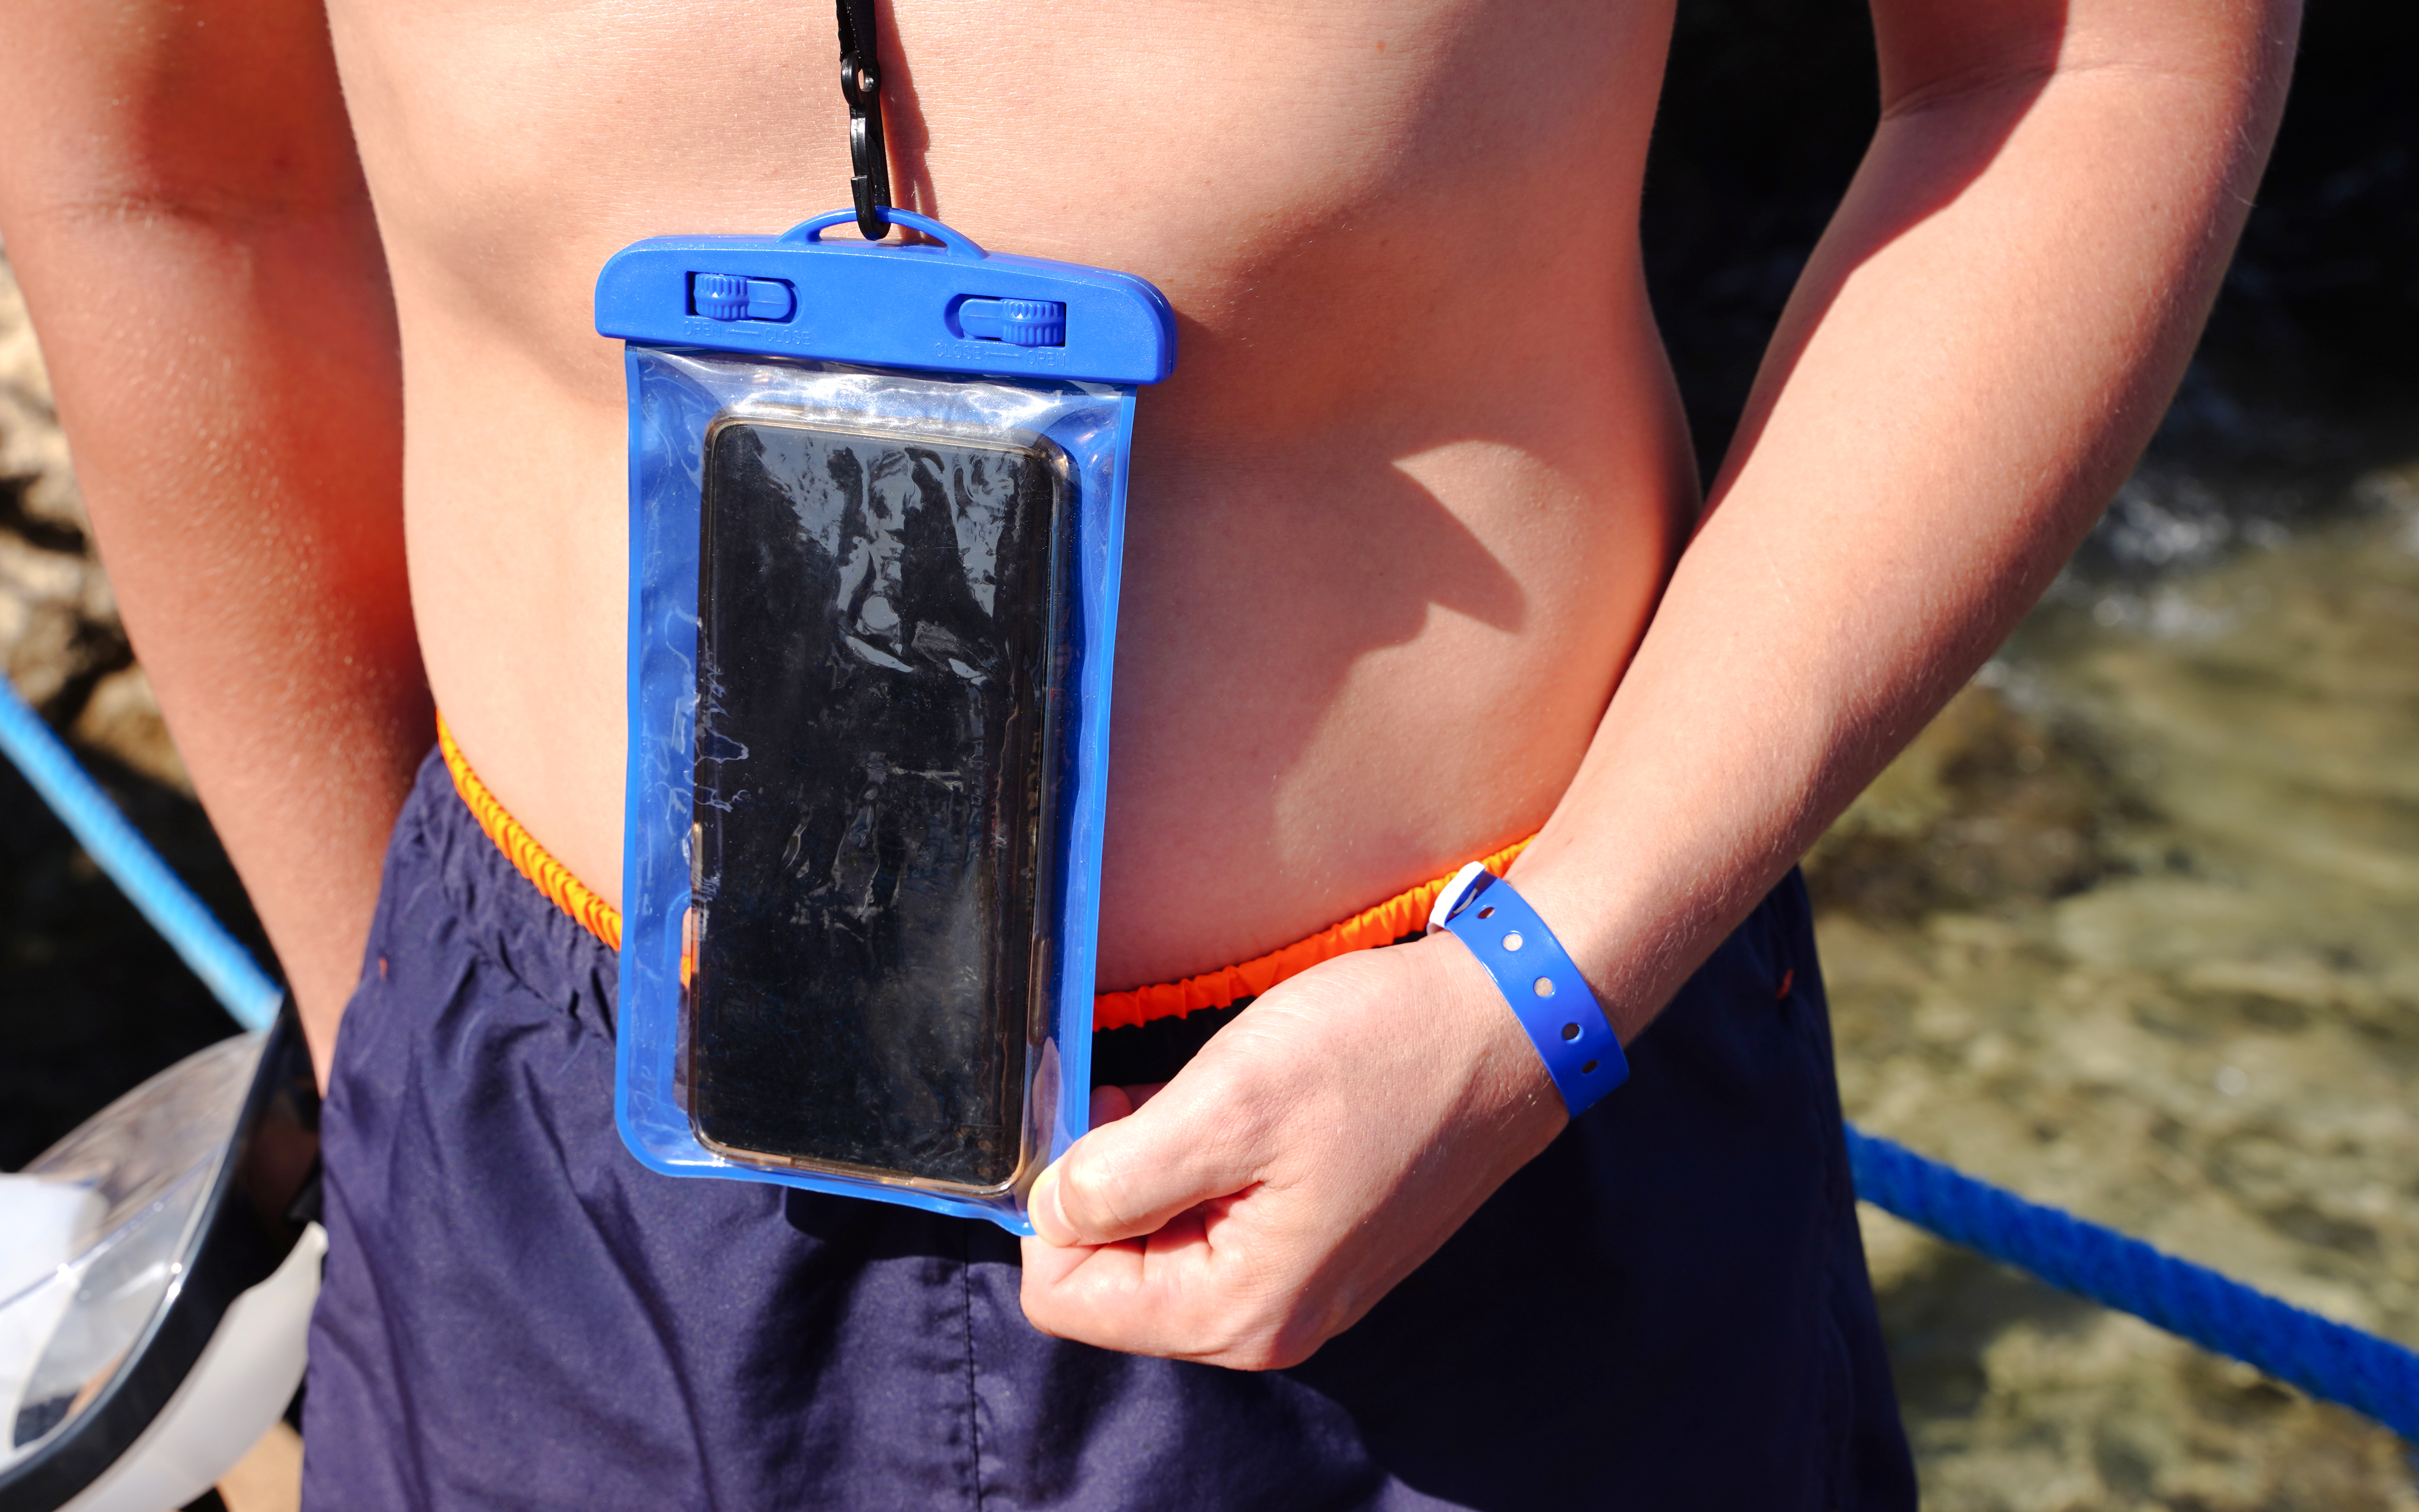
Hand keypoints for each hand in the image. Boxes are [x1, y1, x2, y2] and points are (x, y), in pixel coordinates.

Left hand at [1020, 932, 1567, 1369]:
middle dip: (1104, 1185)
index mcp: (1239, 1311)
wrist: (1507, 1025)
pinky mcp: (1320, 1242)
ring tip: (1192, 1091)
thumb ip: (1119, 1174)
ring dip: (1152, 1165)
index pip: (1067, 1302)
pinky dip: (1202, 1161)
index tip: (1085, 1117)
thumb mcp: (1227, 1103)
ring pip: (1162, 1243)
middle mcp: (1269, 1321)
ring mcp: (1301, 1285)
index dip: (1052, 1205)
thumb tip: (1049, 1213)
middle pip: (1113, 1279)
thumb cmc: (1379, 1055)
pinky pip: (1217, 1222)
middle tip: (1135, 1092)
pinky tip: (1230, 1103)